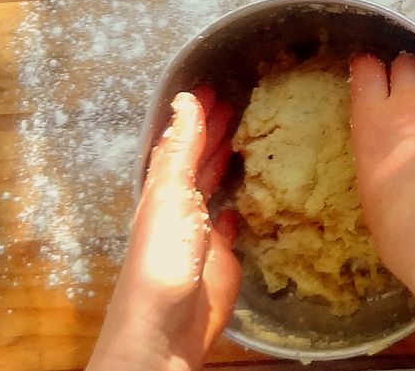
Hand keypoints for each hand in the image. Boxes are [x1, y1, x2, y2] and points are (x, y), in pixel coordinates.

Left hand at [87, 88, 239, 370]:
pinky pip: (233, 220)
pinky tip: (249, 194)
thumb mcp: (170, 196)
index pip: (182, 140)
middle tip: (240, 100)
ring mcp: (202, 231)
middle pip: (199, 159)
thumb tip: (185, 100)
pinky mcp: (222, 256)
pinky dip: (240, 202)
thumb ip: (180, 150)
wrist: (165, 330)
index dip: (197, 114)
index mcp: (164, 187)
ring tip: (251, 133)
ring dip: (228, 160)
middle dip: (215, 129)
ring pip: (215, 185)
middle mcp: (182, 205)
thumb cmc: (163, 261)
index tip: (216, 84)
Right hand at [349, 53, 414, 287]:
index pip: (367, 71)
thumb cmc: (397, 226)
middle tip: (403, 83)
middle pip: (406, 63)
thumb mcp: (370, 183)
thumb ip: (377, 149)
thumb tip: (387, 145)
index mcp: (373, 121)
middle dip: (403, 68)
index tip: (368, 70)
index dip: (367, 66)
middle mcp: (411, 106)